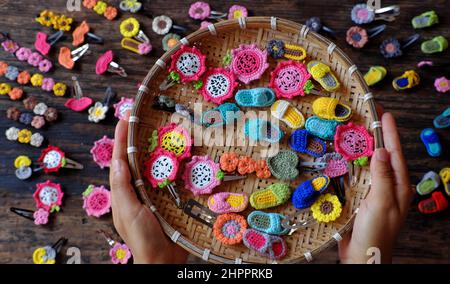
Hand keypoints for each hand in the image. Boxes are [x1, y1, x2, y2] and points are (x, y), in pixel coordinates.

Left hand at [110, 113, 187, 263]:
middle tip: (143, 119)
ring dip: (154, 149)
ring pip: (151, 167)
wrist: (163, 259)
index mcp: (123, 192)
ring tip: (160, 130)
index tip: (126, 118)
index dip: (122, 139)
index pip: (121, 160)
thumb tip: (118, 161)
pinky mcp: (166, 200)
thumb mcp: (129, 212)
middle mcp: (136, 190)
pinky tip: (178, 157)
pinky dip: (170, 166)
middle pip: (135, 160)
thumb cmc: (143, 238)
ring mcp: (151, 194)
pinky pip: (167, 179)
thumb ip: (122, 188)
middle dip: (137, 140)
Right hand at [338, 112, 412, 263]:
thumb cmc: (376, 232)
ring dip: (365, 149)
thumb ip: (382, 176)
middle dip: (379, 137)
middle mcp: (389, 187)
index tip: (385, 115)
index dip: (390, 134)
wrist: (362, 255)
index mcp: (399, 187)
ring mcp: (375, 192)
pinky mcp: (361, 198)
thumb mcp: (381, 202)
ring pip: (371, 165)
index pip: (395, 154)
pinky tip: (346, 158)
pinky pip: (358, 176)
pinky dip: (353, 164)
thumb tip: (381, 151)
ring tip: (358, 132)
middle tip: (371, 119)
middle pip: (384, 156)